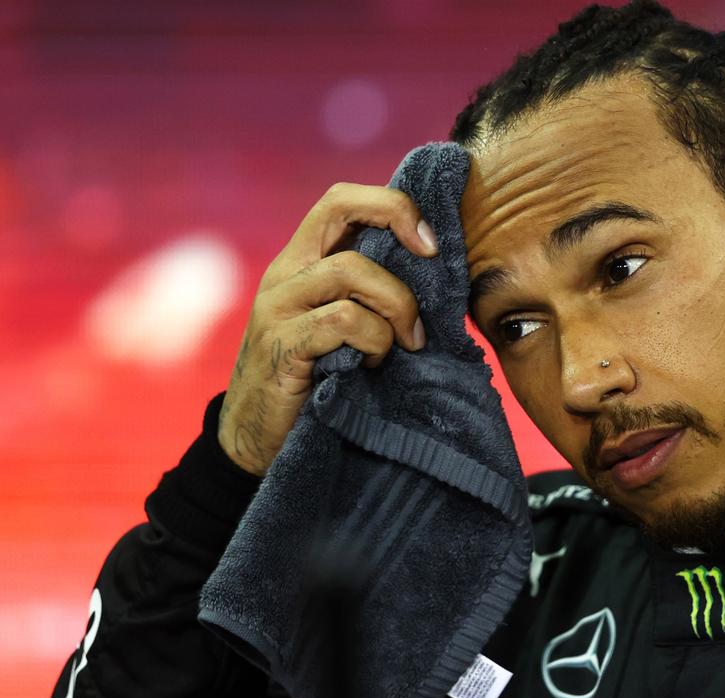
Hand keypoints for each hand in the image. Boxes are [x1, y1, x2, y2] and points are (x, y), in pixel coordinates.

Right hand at [217, 182, 436, 476]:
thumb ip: (370, 296)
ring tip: (407, 342)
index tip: (430, 241)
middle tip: (432, 261)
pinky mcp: (281, 347)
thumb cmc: (316, 382)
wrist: (255, 441)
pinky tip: (375, 365)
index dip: (391, 205)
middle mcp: (285, 274)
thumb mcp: (342, 328)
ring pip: (350, 270)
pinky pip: (343, 322)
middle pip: (339, 207)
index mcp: (302, 263)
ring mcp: (278, 308)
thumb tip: (440, 278)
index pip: (341, 201)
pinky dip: (375, 340)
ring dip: (396, 304)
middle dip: (397, 220)